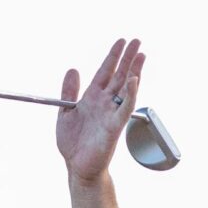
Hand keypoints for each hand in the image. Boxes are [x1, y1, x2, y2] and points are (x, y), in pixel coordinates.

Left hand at [55, 37, 145, 184]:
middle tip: (137, 40)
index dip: (113, 56)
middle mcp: (105, 103)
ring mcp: (111, 113)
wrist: (76, 166)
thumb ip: (69, 91)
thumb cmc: (73, 143)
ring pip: (126, 88)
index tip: (121, 41)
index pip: (105, 72)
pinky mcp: (115, 126)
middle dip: (128, 58)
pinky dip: (131, 94)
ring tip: (142, 54)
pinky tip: (134, 79)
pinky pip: (125, 107)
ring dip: (135, 71)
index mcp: (92, 98)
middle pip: (119, 75)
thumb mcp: (65, 112)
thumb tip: (73, 69)